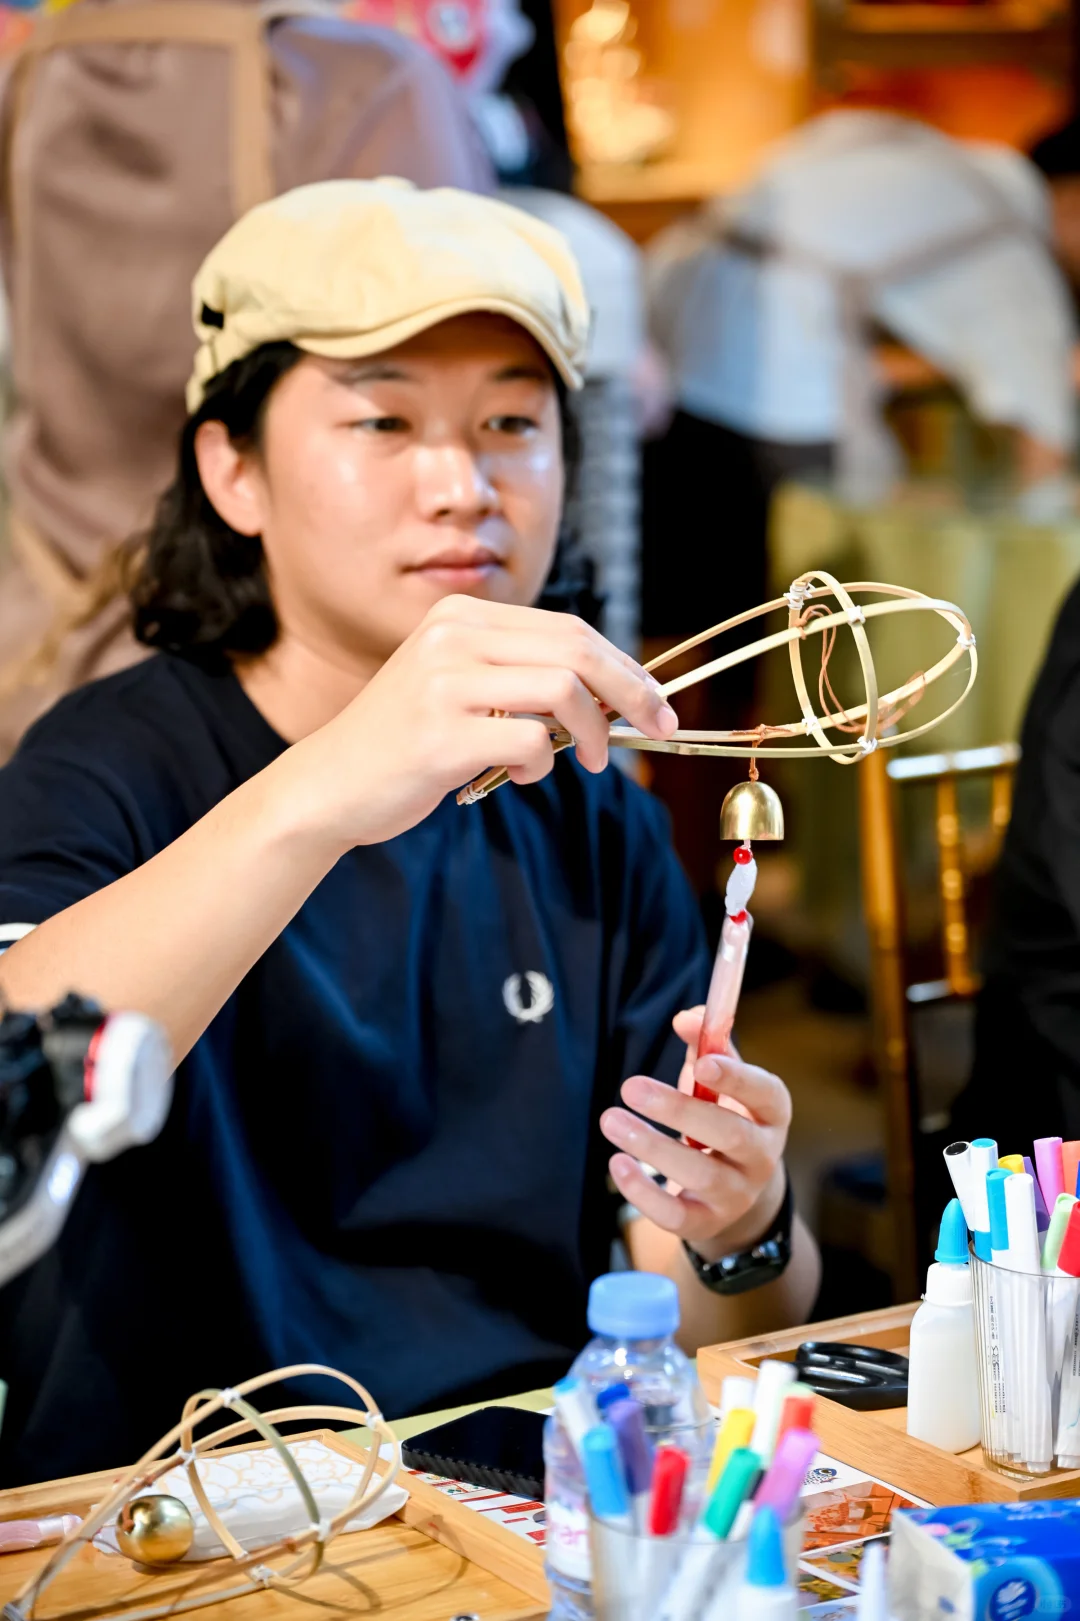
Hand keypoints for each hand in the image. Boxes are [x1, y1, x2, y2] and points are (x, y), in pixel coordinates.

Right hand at [284, 595, 678, 848]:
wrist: (329, 784)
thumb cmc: (405, 743)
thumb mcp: (459, 687)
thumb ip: (521, 677)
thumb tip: (617, 693)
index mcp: (461, 616)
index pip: (568, 628)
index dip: (623, 664)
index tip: (653, 701)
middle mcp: (452, 636)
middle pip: (577, 650)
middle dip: (632, 691)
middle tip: (660, 728)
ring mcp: (444, 683)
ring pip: (562, 691)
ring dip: (594, 733)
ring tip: (591, 761)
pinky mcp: (441, 733)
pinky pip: (531, 743)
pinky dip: (543, 766)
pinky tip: (522, 777)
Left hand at [600, 1005, 790, 1258]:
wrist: (731, 1188)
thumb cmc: (722, 1115)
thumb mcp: (719, 1080)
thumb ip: (706, 1044)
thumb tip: (686, 1018)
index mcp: (770, 1112)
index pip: (765, 1094)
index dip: (736, 1079)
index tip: (701, 1063)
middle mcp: (762, 1155)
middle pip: (730, 1134)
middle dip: (679, 1109)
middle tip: (631, 1086)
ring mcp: (737, 1193)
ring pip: (700, 1173)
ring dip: (652, 1147)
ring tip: (611, 1120)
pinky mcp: (706, 1222)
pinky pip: (677, 1216)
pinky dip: (644, 1193)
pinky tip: (618, 1164)